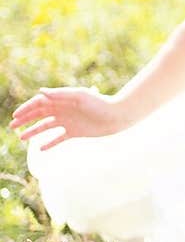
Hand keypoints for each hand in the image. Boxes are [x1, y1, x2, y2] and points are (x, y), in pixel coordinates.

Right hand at [9, 86, 129, 152]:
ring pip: (46, 127)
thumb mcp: (79, 96)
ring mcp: (67, 121)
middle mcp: (62, 110)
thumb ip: (60, 94)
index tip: (15, 116)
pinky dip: (50, 143)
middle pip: (39, 114)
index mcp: (62, 99)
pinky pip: (58, 138)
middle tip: (12, 126)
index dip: (26, 109)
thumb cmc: (99, 104)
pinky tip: (40, 148)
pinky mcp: (74, 132)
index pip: (39, 103)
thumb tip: (41, 92)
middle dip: (25, 120)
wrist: (116, 117)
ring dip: (33, 132)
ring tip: (21, 138)